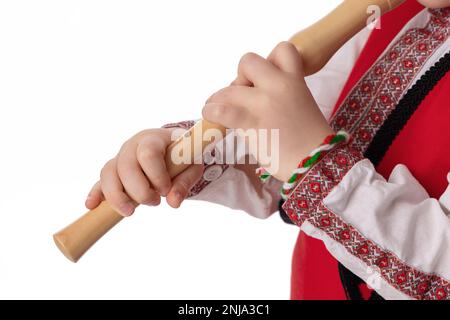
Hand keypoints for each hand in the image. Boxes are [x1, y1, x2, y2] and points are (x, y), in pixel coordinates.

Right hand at [85, 128, 203, 215]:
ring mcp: (120, 158)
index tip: (166, 189)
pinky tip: (92, 206)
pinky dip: (95, 194)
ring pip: (108, 173)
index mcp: (153, 139)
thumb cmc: (182, 157)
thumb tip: (173, 202)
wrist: (173, 151)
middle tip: (156, 202)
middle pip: (125, 166)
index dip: (156, 174)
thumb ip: (185, 182)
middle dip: (139, 190)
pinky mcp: (113, 172)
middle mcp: (132, 146)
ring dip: (116, 196)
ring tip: (129, 212)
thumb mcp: (191, 166)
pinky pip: (100, 181)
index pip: (148, 153)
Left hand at [202, 42, 332, 181]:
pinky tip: (210, 115)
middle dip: (240, 76)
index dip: (269, 60)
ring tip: (217, 108)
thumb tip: (251, 93)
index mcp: (295, 80)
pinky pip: (222, 110)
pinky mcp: (251, 123)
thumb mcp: (302, 104)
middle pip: (248, 61)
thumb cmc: (310, 140)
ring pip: (229, 88)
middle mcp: (279, 86)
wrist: (316, 163)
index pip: (282, 49)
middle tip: (242, 96)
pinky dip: (211, 111)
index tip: (265, 78)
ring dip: (219, 98)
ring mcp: (264, 103)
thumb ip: (281, 92)